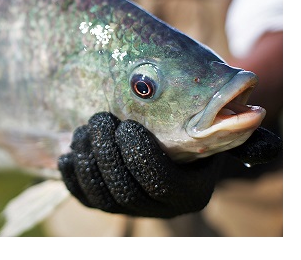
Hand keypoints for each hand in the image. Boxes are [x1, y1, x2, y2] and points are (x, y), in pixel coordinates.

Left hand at [58, 112, 281, 217]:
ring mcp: (128, 208)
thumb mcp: (214, 132)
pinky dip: (72, 175)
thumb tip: (254, 115)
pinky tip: (70, 153)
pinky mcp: (103, 203)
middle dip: (106, 152)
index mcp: (187, 193)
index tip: (127, 126)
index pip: (159, 183)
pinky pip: (83, 197)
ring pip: (101, 194)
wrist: (170, 147)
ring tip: (86, 129)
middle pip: (124, 190)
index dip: (139, 156)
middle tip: (100, 119)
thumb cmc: (192, 135)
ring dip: (87, 159)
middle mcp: (157, 209)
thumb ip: (231, 129)